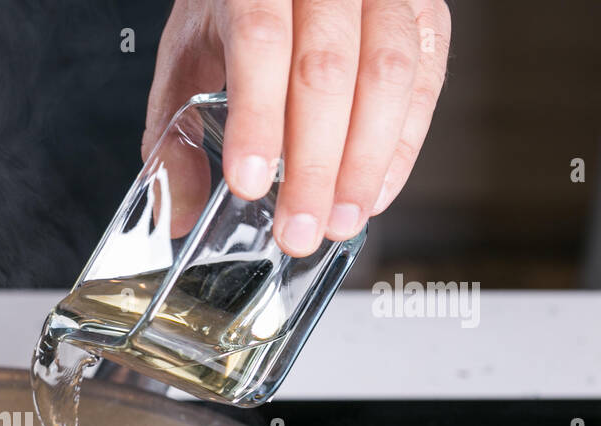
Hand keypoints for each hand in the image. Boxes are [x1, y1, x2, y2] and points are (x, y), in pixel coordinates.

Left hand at [144, 0, 450, 256]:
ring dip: (365, 162)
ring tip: (340, 221)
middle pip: (326, 69)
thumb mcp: (188, 55)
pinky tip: (375, 191)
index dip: (258, 118)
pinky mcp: (424, 10)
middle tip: (299, 229)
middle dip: (315, 163)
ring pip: (386, 73)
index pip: (261, 42)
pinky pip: (425, 76)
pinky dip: (403, 144)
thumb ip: (176, 130)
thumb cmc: (236, 7)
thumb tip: (177, 212)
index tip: (250, 182)